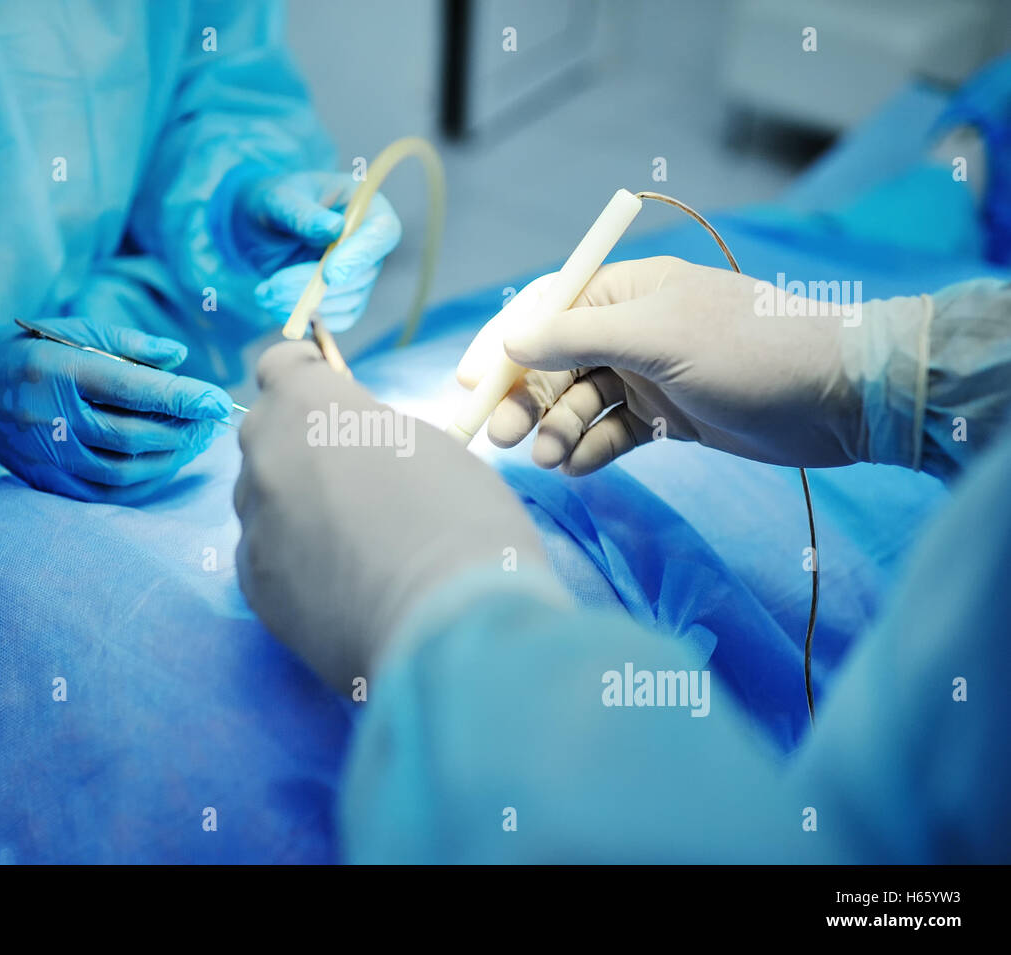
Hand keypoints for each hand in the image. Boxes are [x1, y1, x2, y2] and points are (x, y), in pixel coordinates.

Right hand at [0, 318, 231, 503]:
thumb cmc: (24, 351)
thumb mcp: (70, 330)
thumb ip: (127, 343)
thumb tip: (178, 358)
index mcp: (59, 370)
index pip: (133, 389)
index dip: (181, 397)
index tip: (217, 400)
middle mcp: (51, 416)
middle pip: (133, 434)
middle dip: (182, 431)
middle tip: (210, 423)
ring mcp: (46, 454)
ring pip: (122, 469)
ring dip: (167, 460)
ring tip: (193, 443)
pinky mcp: (45, 479)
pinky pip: (103, 493)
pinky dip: (141, 484)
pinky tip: (162, 465)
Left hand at [232, 171, 400, 330]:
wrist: (259, 227)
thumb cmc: (273, 203)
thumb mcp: (279, 199)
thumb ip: (302, 213)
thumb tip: (333, 229)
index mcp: (365, 207)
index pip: (382, 233)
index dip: (359, 256)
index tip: (329, 275)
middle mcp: (369, 244)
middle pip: (361, 276)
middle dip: (316, 288)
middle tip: (272, 287)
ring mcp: (360, 275)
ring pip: (347, 302)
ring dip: (304, 306)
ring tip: (265, 293)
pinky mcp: (345, 300)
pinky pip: (336, 319)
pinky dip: (305, 318)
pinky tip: (275, 303)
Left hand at [235, 342, 547, 690]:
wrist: (448, 628)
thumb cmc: (462, 524)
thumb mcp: (432, 447)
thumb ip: (375, 433)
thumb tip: (355, 447)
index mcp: (311, 407)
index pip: (281, 365)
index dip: (307, 375)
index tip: (329, 389)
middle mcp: (268, 458)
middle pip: (266, 432)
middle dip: (300, 441)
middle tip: (352, 473)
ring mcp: (254, 525)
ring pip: (261, 497)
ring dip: (292, 502)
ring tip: (349, 537)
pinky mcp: (254, 587)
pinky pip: (263, 553)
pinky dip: (291, 557)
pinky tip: (337, 580)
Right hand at [456, 256, 864, 474]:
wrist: (837, 398)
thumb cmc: (747, 350)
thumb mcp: (657, 335)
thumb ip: (577, 337)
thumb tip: (510, 340)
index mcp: (626, 292)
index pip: (545, 313)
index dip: (504, 349)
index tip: (468, 385)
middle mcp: (631, 331)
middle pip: (554, 365)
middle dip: (525, 400)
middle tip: (501, 438)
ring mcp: (648, 377)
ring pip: (579, 405)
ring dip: (558, 431)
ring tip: (550, 459)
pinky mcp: (667, 420)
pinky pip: (611, 434)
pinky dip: (591, 451)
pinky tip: (578, 468)